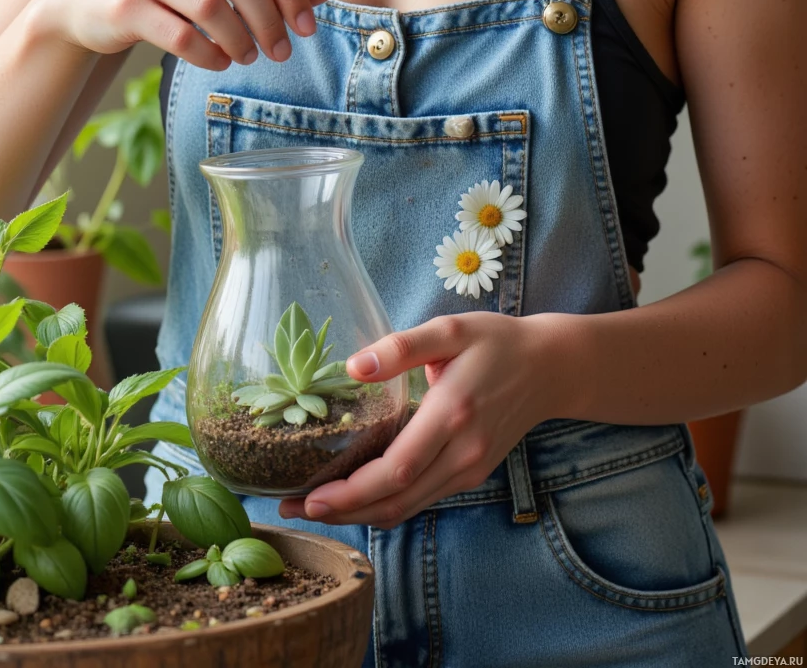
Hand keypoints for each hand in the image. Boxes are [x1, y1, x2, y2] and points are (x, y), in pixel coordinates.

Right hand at [31, 0, 334, 66]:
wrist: (77, 2)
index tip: (308, 26)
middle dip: (271, 21)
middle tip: (282, 52)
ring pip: (213, 7)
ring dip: (241, 40)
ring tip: (248, 58)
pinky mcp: (122, 5)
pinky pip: (179, 35)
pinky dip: (207, 54)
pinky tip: (217, 61)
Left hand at [278, 312, 552, 529]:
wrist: (551, 368)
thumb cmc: (496, 342)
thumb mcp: (449, 329)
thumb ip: (402, 346)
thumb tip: (353, 367)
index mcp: (453, 413)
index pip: (397, 469)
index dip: (352, 491)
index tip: (311, 497)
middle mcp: (463, 451)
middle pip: (399, 500)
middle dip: (344, 511)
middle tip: (293, 507)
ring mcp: (470, 468)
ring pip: (410, 507)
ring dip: (361, 513)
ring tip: (314, 506)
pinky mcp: (472, 473)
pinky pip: (423, 499)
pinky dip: (387, 504)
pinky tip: (356, 496)